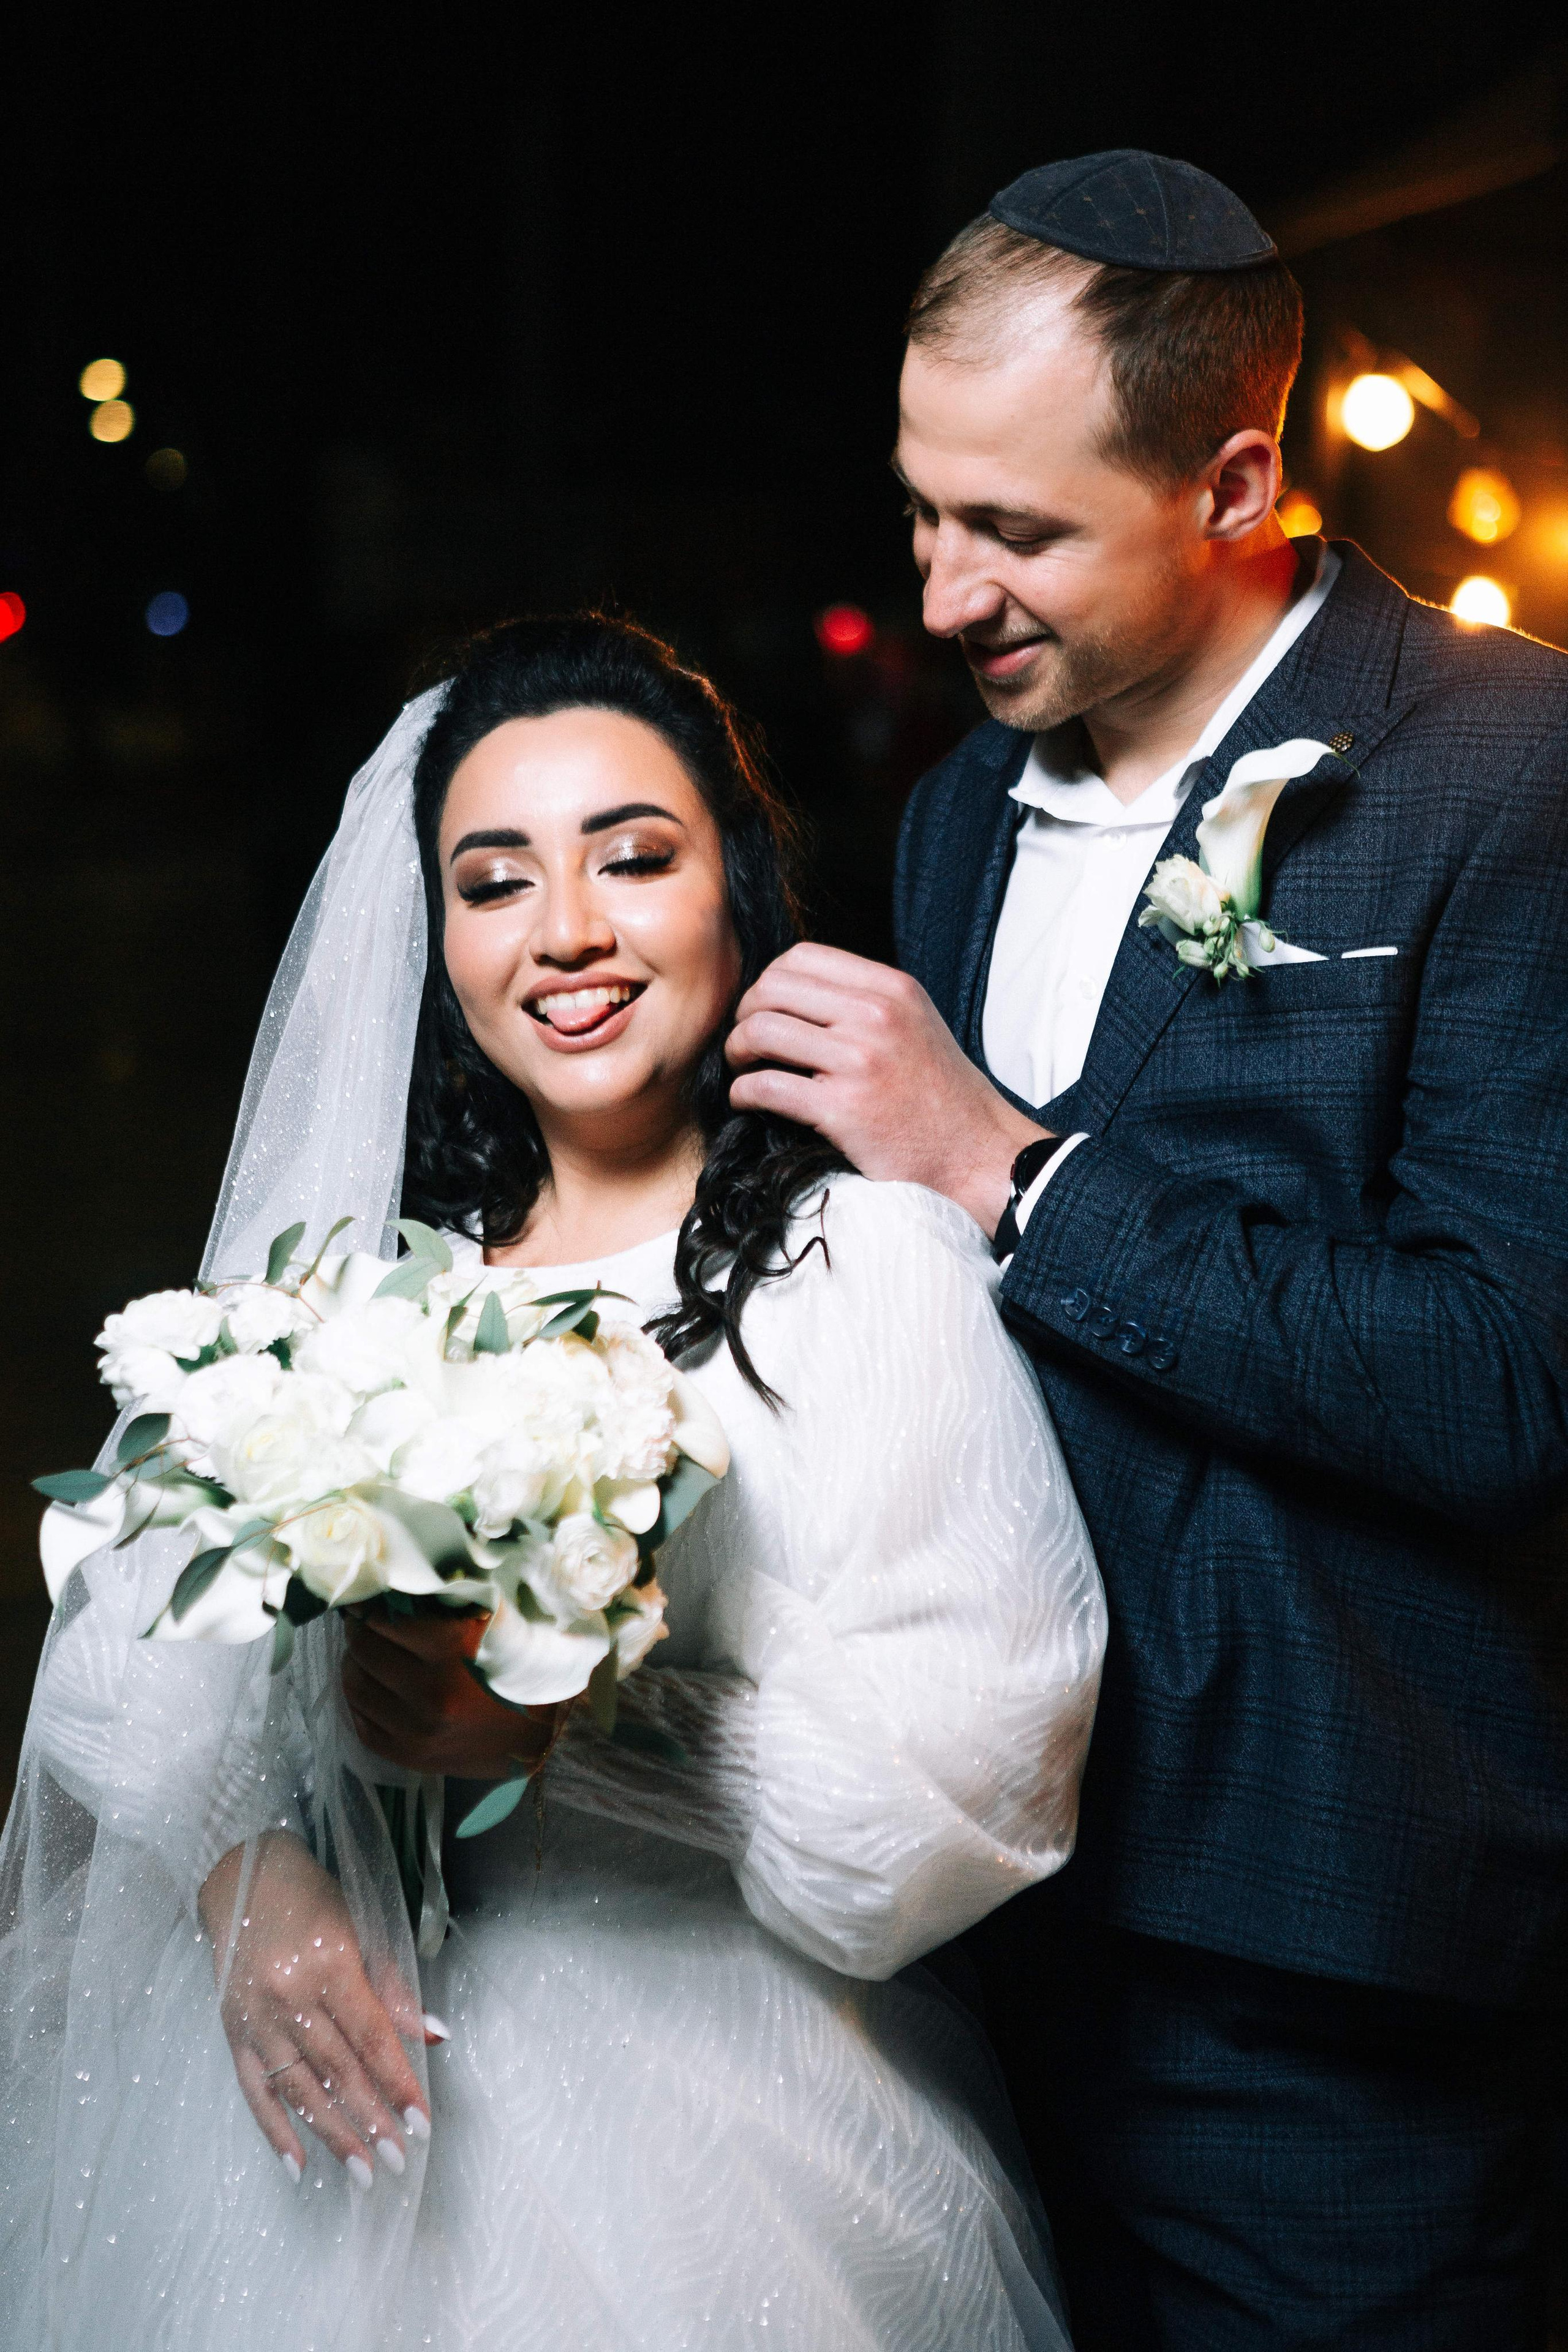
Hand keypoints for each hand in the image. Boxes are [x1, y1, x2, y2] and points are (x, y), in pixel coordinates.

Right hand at [198, 1830, 433, 2183]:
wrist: (243, 1876)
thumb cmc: (314, 1897)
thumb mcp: (363, 1925)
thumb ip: (394, 1984)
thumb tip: (431, 2035)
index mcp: (328, 1964)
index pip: (371, 2036)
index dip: (397, 2082)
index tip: (421, 2123)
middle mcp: (288, 1996)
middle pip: (336, 2069)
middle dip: (371, 2120)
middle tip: (399, 2162)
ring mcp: (255, 2018)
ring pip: (298, 2089)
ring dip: (332, 2135)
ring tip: (363, 2173)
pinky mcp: (231, 2031)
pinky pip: (253, 2090)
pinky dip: (275, 2130)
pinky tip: (298, 2164)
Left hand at [341, 1606, 564, 1780]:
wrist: (538, 1734)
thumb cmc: (517, 1668)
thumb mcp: (491, 1623)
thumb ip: (446, 1604)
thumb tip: (394, 1588)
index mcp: (453, 1649)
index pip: (385, 1619)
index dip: (372, 1607)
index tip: (369, 1601)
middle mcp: (431, 1691)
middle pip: (364, 1650)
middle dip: (359, 1631)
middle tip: (362, 1623)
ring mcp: (417, 1729)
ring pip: (356, 1686)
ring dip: (354, 1664)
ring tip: (364, 1654)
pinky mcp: (410, 1756)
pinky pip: (362, 1723)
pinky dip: (359, 1701)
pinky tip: (370, 1687)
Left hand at [725, 942, 1047, 1236]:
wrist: (975, 1152)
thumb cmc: (939, 1094)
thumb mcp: (914, 1022)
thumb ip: (865, 999)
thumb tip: (795, 991)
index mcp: (892, 988)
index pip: (802, 956)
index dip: (769, 980)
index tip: (766, 1008)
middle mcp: (875, 1016)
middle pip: (771, 988)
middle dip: (744, 1013)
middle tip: (745, 1041)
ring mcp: (859, 1061)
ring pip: (760, 1032)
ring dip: (737, 1051)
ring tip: (743, 1068)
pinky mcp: (843, 1109)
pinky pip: (766, 1087)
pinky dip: (743, 1093)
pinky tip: (747, 1101)